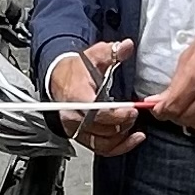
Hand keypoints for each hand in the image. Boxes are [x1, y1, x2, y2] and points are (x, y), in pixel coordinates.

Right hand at [49, 40, 138, 155]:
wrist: (60, 79)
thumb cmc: (77, 70)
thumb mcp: (94, 55)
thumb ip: (111, 52)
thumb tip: (126, 46)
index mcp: (76, 95)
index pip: (96, 112)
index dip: (117, 114)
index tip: (132, 110)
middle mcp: (74, 115)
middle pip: (101, 128)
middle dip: (122, 123)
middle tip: (135, 114)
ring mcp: (76, 128)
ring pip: (102, 142)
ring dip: (122, 136)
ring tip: (133, 124)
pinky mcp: (81, 136)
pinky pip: (101, 148)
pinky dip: (118, 147)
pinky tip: (132, 139)